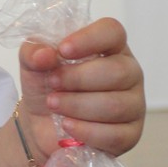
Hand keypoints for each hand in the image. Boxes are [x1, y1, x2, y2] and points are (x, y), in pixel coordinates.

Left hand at [17, 17, 144, 156]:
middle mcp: (129, 73)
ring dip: (77, 105)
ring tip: (54, 104)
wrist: (41, 124)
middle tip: (53, 83)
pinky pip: (114, 134)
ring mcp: (134, 105)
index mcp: (110, 47)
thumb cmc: (47, 85)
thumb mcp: (33, 65)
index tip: (63, 50)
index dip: (89, 39)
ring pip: (115, 105)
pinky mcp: (130, 135)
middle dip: (78, 79)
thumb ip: (33, 53)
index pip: (113, 32)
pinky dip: (85, 130)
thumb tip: (44, 54)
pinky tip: (67, 125)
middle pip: (117, 72)